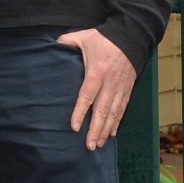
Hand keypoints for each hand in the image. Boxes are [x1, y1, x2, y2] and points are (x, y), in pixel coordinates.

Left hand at [57, 28, 136, 151]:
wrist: (131, 36)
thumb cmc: (104, 38)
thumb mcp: (83, 36)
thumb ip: (66, 42)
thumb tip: (52, 46)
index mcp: (97, 71)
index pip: (87, 95)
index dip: (80, 112)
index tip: (74, 127)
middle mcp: (110, 82)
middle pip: (102, 109)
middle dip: (96, 129)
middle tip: (89, 146)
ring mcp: (120, 87)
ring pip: (114, 112)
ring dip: (106, 129)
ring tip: (99, 144)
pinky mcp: (128, 88)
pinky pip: (123, 108)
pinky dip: (117, 122)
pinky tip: (111, 134)